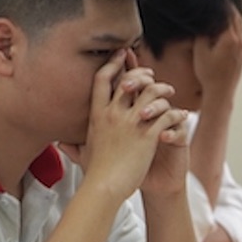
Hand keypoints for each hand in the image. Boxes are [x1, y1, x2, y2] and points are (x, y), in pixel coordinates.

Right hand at [60, 50, 187, 201]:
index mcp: (97, 115)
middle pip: (129, 79)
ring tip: (170, 91)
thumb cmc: (94, 173)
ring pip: (151, 92)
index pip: (102, 79)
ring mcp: (130, 123)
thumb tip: (60, 142)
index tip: (121, 54)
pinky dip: (176, 113)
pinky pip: (166, 114)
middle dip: (142, 72)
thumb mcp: (81, 152)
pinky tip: (181, 115)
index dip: (113, 63)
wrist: (103, 187)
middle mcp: (112, 114)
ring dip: (163, 88)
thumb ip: (73, 144)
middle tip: (150, 74)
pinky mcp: (147, 135)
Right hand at [193, 7, 241, 108]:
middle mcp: (239, 42)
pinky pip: (238, 37)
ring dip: (231, 19)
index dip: (223, 4)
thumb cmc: (208, 74)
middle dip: (228, 9)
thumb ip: (202, 34)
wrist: (220, 93)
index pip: (228, 14)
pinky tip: (223, 33)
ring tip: (221, 14)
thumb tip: (204, 22)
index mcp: (229, 39)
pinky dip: (232, 30)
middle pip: (236, 19)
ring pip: (238, 28)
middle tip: (221, 1)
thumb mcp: (200, 52)